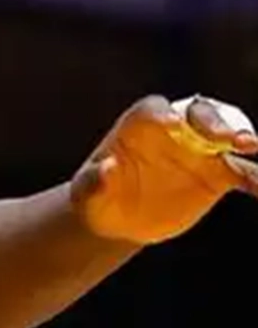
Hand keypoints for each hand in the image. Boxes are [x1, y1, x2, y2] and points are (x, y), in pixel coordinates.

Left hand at [72, 94, 257, 244]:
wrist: (118, 218)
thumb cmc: (97, 197)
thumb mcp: (87, 193)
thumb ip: (93, 180)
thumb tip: (105, 169)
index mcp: (139, 125)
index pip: (153, 109)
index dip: (161, 113)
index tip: (169, 123)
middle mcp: (176, 128)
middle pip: (200, 113)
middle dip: (215, 120)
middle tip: (227, 135)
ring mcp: (201, 148)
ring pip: (229, 135)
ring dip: (242, 136)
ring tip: (250, 146)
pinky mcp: (217, 173)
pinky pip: (241, 172)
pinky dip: (253, 177)